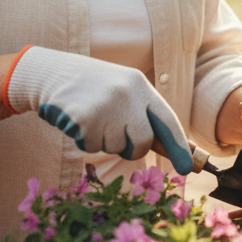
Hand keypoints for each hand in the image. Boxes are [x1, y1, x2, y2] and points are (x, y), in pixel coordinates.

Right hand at [5, 47, 192, 173]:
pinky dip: (83, 139)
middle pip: (142, 143)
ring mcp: (106, 106)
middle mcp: (127, 94)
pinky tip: (77, 119)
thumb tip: (164, 146)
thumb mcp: (123, 89)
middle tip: (114, 134)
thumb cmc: (94, 87)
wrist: (53, 73)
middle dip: (131, 148)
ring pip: (114, 147)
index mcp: (140, 85)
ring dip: (102, 140)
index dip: (178, 146)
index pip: (167, 120)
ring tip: (92, 116)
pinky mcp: (85, 119)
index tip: (188, 167)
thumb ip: (142, 112)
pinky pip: (90, 146)